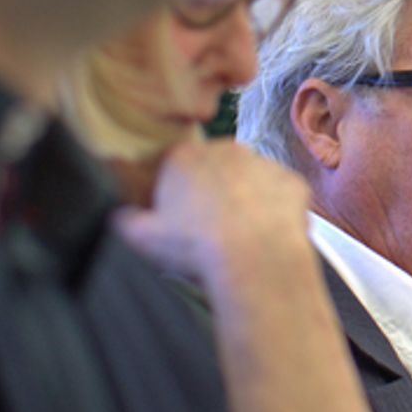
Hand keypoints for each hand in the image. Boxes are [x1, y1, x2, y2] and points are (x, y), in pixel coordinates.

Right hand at [115, 137, 310, 286]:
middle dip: (210, 195)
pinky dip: (273, 212)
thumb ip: (125, 219)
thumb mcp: (143, 239)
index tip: (178, 220)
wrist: (256, 262)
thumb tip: (119, 214)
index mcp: (184, 158)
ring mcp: (262, 164)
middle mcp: (225, 150)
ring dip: (243, 201)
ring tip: (239, 238)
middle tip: (209, 232)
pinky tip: (264, 236)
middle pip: (212, 170)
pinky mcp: (292, 182)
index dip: (174, 196)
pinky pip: (279, 194)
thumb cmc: (198, 249)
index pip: (173, 168)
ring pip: (248, 180)